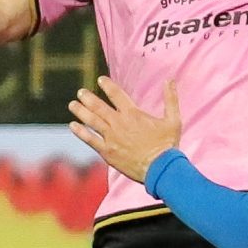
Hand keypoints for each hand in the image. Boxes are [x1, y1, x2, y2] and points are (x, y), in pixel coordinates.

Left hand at [67, 77, 181, 184]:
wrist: (160, 168)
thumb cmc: (168, 144)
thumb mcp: (174, 120)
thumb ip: (171, 99)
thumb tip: (170, 80)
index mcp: (133, 114)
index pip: (117, 95)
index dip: (107, 85)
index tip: (100, 80)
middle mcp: (119, 123)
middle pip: (99, 106)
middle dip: (88, 98)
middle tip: (81, 92)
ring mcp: (111, 137)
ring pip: (91, 121)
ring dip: (80, 111)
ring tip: (73, 105)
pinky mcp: (107, 151)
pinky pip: (90, 139)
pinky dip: (80, 132)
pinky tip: (73, 126)